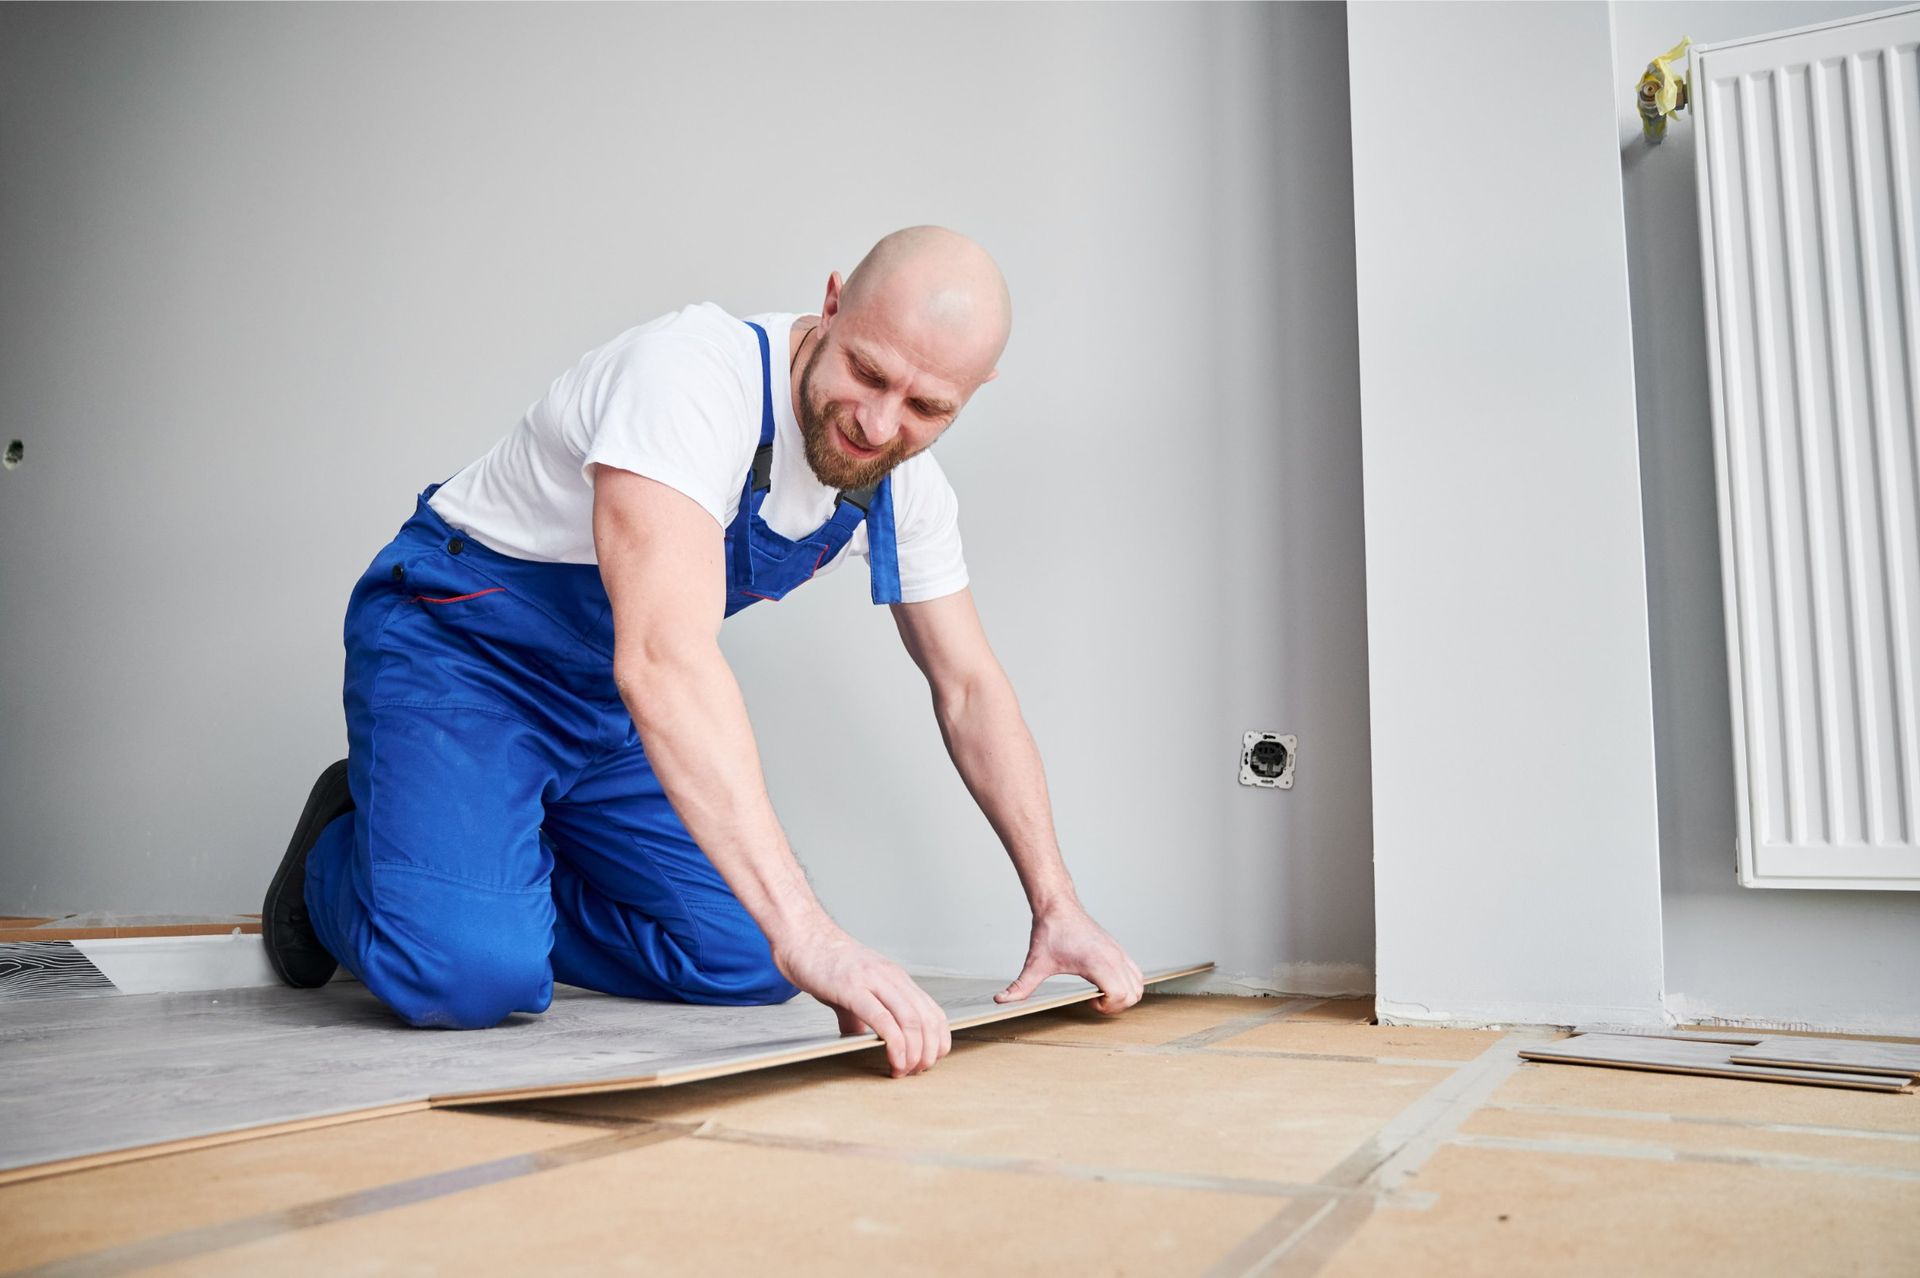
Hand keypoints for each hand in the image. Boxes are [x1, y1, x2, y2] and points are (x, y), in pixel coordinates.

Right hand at [772, 920, 951, 1076]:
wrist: (802, 936)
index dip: (938, 1042)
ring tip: (904, 1070)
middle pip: (927, 1020)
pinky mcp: (852, 988)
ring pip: (911, 1021)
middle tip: (916, 1072)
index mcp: (896, 979)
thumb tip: (864, 1041)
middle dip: (928, 1053)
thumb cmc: (825, 962)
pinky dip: (895, 1044)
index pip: (933, 1013)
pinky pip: (883, 1019)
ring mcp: (873, 981)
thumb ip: (862, 1016)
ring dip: (914, 1053)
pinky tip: (893, 1059)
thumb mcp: (854, 991)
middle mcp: (891, 977)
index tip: (928, 1062)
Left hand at [995, 903, 1144, 1013]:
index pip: (1120, 995)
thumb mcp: (1035, 963)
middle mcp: (1113, 957)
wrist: (1059, 906)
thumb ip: (1020, 987)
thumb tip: (1000, 1001)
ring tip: (1102, 993)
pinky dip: (1129, 984)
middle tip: (1095, 1001)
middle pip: (1133, 995)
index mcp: (1096, 962)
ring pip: (1139, 984)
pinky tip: (1105, 982)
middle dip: (1116, 1006)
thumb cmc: (1050, 932)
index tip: (1089, 1001)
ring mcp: (1118, 952)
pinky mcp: (1119, 949)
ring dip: (1125, 996)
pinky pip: (1136, 973)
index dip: (1107, 1008)